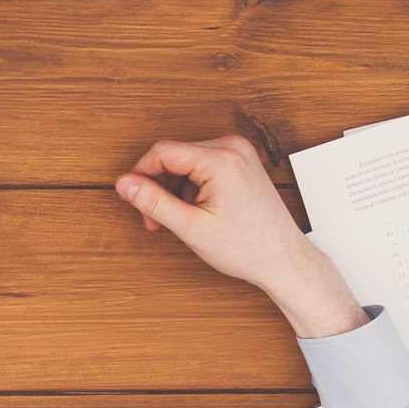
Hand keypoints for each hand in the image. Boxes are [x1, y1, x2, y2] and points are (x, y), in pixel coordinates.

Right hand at [114, 137, 370, 339]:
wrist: (283, 259)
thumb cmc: (248, 248)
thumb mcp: (192, 228)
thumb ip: (154, 202)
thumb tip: (125, 184)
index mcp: (222, 160)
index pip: (163, 152)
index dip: (140, 174)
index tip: (130, 197)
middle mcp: (233, 148)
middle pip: (174, 156)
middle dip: (158, 186)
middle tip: (154, 219)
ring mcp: (239, 153)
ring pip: (186, 162)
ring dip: (173, 188)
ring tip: (175, 220)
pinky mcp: (241, 162)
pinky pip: (202, 166)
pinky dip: (191, 187)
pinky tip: (194, 211)